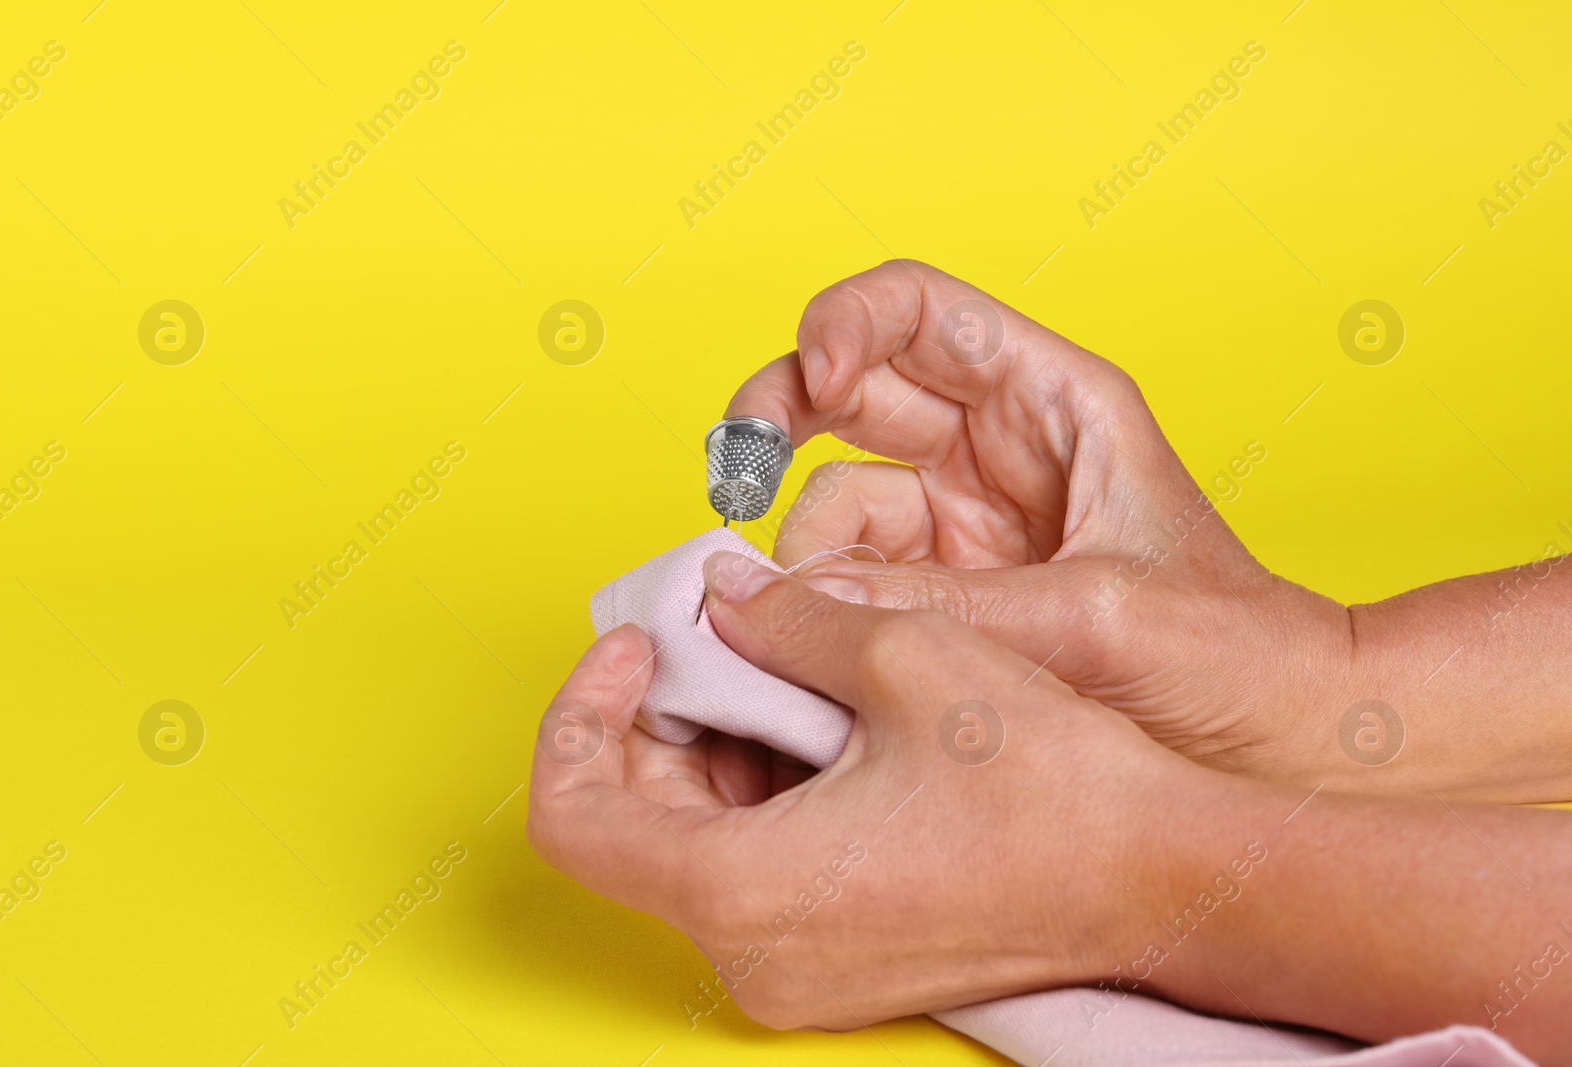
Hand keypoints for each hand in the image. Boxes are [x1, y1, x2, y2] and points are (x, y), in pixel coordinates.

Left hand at [526, 551, 1209, 1027]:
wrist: (1160, 873)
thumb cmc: (1048, 783)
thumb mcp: (902, 655)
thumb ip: (783, 619)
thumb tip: (722, 598)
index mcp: (741, 891)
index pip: (572, 816)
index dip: (580, 714)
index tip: (640, 648)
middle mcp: (753, 955)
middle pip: (633, 823)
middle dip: (662, 717)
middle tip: (718, 637)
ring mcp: (796, 969)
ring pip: (695, 843)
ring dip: (719, 746)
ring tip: (788, 670)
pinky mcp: (838, 961)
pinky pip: (756, 869)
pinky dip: (765, 789)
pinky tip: (827, 724)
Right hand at [728, 259, 1352, 781]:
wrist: (1276, 747)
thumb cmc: (1232, 658)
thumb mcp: (1095, 618)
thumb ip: (950, 607)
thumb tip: (799, 602)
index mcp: (1053, 404)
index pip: (921, 312)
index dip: (847, 325)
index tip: (810, 385)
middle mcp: (995, 450)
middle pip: (849, 388)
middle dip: (779, 415)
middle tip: (737, 470)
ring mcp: (960, 525)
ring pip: (833, 495)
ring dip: (802, 545)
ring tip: (813, 618)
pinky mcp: (939, 597)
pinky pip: (847, 578)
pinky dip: (815, 607)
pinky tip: (822, 648)